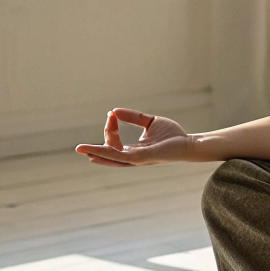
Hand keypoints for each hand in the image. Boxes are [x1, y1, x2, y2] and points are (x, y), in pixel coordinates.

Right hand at [75, 108, 189, 165]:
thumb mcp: (150, 122)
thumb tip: (114, 111)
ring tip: (82, 151)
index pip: (114, 142)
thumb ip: (133, 117)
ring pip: (113, 158)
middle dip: (95, 150)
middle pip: (110, 153)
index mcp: (134, 150)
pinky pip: (122, 156)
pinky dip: (109, 154)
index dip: (110, 128)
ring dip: (97, 154)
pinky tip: (98, 152)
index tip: (112, 114)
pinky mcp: (144, 157)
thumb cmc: (172, 135)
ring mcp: (138, 159)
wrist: (189, 143)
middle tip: (79, 147)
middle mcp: (134, 157)